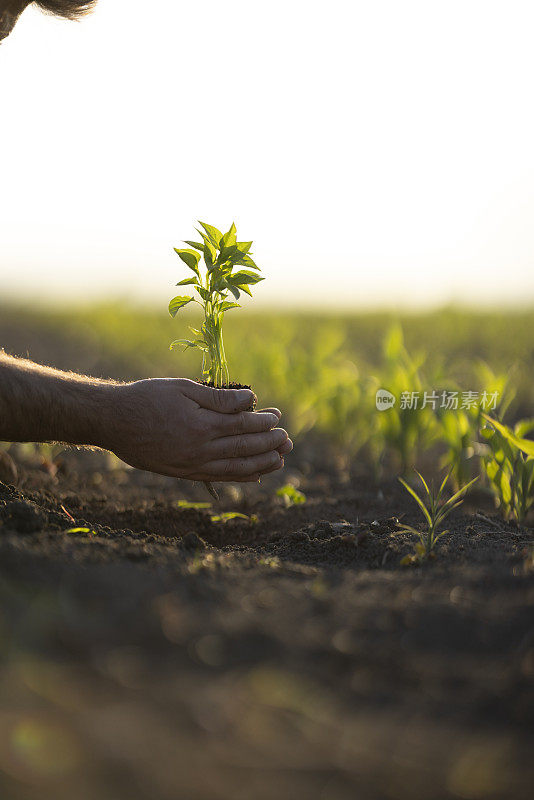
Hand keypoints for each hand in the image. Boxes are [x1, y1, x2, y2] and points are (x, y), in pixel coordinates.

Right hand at [107, 378, 291, 481]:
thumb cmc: (147, 398)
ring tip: (280, 460)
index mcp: (202, 425)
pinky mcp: (184, 473)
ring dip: (261, 464)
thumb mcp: (182, 388)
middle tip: (288, 440)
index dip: (264, 421)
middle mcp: (200, 449)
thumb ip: (218, 398)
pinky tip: (255, 475)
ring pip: (236, 467)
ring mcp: (192, 465)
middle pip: (244, 448)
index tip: (277, 416)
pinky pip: (218, 478)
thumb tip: (250, 400)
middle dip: (270, 444)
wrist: (113, 421)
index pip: (243, 425)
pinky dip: (239, 477)